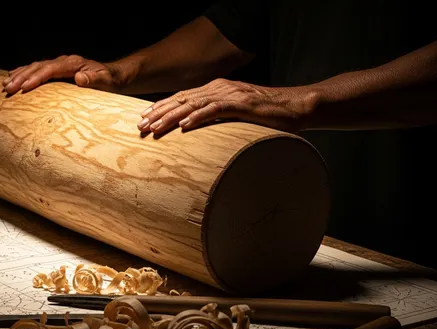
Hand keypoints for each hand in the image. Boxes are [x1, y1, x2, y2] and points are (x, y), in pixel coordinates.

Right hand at [2, 55, 124, 94]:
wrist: (114, 76)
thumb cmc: (110, 81)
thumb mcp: (106, 82)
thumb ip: (94, 80)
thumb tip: (79, 79)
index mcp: (73, 64)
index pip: (50, 69)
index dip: (36, 78)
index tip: (24, 87)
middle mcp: (64, 61)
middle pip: (38, 67)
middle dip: (21, 77)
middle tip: (7, 88)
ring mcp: (60, 64)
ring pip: (35, 67)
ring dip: (19, 75)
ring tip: (5, 84)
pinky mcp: (57, 69)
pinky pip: (37, 70)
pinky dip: (24, 72)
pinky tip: (13, 76)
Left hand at [137, 78, 315, 133]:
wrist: (296, 107)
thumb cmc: (266, 116)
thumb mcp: (236, 116)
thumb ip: (218, 119)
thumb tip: (199, 133)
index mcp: (216, 90)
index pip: (183, 98)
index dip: (162, 107)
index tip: (144, 117)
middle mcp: (219, 88)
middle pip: (182, 100)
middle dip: (159, 112)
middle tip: (140, 125)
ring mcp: (230, 94)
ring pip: (193, 104)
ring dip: (171, 116)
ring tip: (155, 127)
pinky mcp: (241, 104)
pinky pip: (215, 110)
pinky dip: (197, 118)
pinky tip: (183, 126)